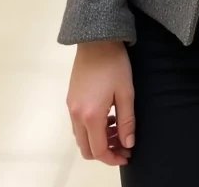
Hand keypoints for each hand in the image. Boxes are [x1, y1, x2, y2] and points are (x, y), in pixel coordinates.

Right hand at [67, 41, 134, 166]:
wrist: (96, 40)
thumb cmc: (114, 64)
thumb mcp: (126, 92)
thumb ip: (127, 121)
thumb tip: (128, 143)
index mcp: (90, 116)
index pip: (98, 150)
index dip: (112, 158)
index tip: (126, 154)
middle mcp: (76, 115)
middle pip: (85, 149)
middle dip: (104, 152)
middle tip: (122, 144)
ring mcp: (71, 107)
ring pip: (80, 137)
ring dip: (97, 140)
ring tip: (116, 128)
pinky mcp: (70, 99)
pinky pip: (77, 124)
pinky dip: (90, 128)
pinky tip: (107, 116)